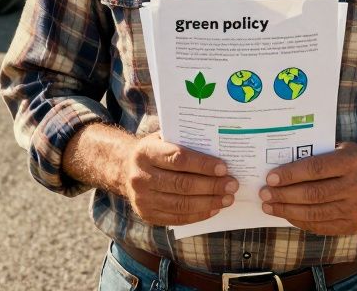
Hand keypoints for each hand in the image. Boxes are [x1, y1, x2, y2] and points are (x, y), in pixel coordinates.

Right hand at [118, 132, 235, 226]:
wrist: (125, 170)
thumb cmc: (154, 151)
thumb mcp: (162, 138)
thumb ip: (184, 140)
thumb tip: (219, 145)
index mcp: (146, 152)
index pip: (178, 159)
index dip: (203, 164)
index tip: (224, 167)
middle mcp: (141, 176)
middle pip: (182, 184)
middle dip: (211, 185)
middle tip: (232, 184)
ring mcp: (142, 199)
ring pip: (181, 203)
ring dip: (209, 202)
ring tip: (227, 198)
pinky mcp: (147, 215)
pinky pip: (177, 218)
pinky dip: (199, 214)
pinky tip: (214, 208)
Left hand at [259, 142, 356, 235]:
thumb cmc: (348, 159)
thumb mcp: (337, 147)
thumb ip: (314, 153)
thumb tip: (277, 163)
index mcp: (352, 161)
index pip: (316, 169)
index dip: (291, 174)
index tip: (270, 177)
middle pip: (313, 194)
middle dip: (284, 195)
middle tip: (264, 193)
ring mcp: (356, 208)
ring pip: (314, 213)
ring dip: (287, 210)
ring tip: (269, 205)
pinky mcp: (352, 225)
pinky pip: (320, 225)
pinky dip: (299, 220)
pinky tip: (285, 213)